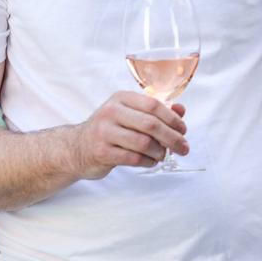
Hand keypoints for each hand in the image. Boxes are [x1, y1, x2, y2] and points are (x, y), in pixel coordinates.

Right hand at [69, 91, 187, 179]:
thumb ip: (156, 112)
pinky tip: (149, 161)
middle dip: (172, 138)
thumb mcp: (130, 115)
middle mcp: (111, 111)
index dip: (173, 119)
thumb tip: (181, 110)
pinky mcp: (102, 151)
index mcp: (120, 98)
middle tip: (184, 148)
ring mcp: (104, 132)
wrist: (77, 147)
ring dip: (159, 152)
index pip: (153, 105)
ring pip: (144, 143)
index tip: (183, 130)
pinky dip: (148, 161)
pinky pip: (134, 158)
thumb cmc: (110, 130)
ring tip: (161, 155)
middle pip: (151, 125)